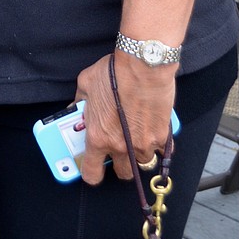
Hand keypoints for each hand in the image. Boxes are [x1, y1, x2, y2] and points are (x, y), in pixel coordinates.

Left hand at [75, 54, 175, 184]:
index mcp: (98, 136)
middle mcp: (120, 146)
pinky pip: (162, 152)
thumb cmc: (114, 72)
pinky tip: (153, 130)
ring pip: (144, 163)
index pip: (92, 173)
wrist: (143, 65)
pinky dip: (159, 145)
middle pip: (123, 174)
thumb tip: (76, 107)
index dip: (92, 172)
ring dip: (140, 153)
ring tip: (137, 135)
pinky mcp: (162, 137)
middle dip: (120, 164)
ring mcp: (143, 144)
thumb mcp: (86, 83)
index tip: (94, 167)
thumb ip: (80, 100)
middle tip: (119, 148)